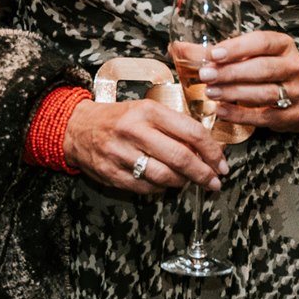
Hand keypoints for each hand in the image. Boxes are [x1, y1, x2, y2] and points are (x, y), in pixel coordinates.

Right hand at [63, 96, 226, 193]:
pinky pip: (147, 188)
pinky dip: (161, 188)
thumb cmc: (119, 118)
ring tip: (189, 181)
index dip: (212, 151)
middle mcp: (135, 131)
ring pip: (165, 177)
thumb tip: (209, 148)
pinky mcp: (112, 174)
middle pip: (181, 158)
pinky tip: (165, 183)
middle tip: (214, 182)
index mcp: (148, 111)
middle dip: (204, 174)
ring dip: (183, 183)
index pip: (191, 132)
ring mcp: (122, 154)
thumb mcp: (147, 110)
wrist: (77, 128)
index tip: (222, 163)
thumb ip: (176, 126)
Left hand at [196, 30, 298, 133]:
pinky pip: (264, 116)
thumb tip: (178, 48)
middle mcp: (293, 67)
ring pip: (264, 93)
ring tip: (210, 93)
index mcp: (283, 46)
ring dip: (234, 93)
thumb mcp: (254, 56)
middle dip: (231, 72)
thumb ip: (223, 53)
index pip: (262, 42)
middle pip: (263, 68)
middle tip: (206, 75)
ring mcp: (296, 93)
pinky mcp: (292, 116)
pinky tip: (221, 111)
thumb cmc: (271, 71)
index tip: (214, 53)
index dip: (238, 48)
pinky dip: (240, 115)